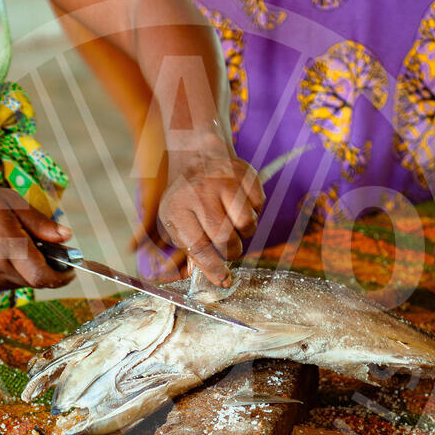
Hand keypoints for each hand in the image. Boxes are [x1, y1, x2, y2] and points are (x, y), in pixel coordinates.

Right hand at [0, 185, 74, 291]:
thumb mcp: (10, 201)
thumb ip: (40, 223)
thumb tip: (66, 237)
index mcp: (6, 246)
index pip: (43, 277)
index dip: (62, 277)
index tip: (71, 269)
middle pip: (35, 281)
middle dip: (48, 269)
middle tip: (48, 249)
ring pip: (21, 284)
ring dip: (29, 270)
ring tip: (18, 245)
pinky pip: (5, 284)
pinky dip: (13, 272)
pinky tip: (1, 252)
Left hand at [157, 142, 263, 285]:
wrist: (197, 154)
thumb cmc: (185, 196)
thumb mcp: (175, 219)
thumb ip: (188, 248)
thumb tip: (205, 276)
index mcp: (177, 208)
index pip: (198, 246)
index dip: (213, 268)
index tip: (223, 280)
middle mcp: (200, 193)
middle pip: (225, 238)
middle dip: (231, 251)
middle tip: (230, 249)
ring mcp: (223, 181)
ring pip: (247, 223)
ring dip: (244, 232)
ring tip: (234, 224)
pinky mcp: (244, 174)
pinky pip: (259, 205)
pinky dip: (254, 211)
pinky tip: (239, 204)